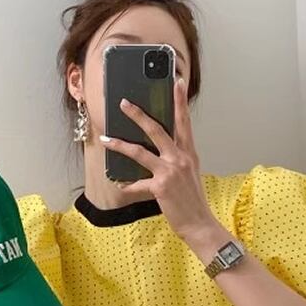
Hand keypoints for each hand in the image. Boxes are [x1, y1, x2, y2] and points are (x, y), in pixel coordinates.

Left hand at [99, 77, 215, 241]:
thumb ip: (178, 160)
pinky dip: (127, 185)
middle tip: (124, 103)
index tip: (177, 82)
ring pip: (139, 151)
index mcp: (189, 153)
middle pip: (156, 129)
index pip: (184, 122)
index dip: (180, 101)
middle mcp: (180, 158)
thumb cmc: (193, 201)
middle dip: (138, 114)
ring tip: (106, 138)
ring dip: (120, 144)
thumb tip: (160, 154)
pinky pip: (137, 183)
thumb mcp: (190, 175)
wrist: (199, 223)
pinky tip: (119, 184)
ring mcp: (170, 171)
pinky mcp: (160, 186)